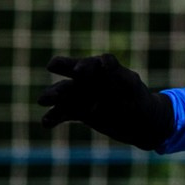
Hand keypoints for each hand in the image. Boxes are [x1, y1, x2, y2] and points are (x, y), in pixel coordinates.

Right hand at [38, 55, 174, 149]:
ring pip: (63, 93)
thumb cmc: (138, 100)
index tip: (80, 72)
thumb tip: (104, 60)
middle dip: (61, 69)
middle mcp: (89, 80)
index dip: (84, 66)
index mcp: (102, 70)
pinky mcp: (78, 112)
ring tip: (42, 100)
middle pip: (70, 72)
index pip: (90, 64)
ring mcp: (81, 95)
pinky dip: (53, 117)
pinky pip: (62, 113)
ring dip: (52, 94)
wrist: (142, 123)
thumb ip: (117, 73)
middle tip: (51, 68)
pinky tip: (46, 123)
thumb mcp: (131, 86)